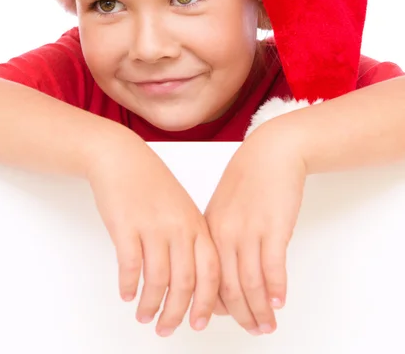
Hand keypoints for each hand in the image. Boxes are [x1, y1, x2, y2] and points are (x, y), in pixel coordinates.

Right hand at [87, 131, 220, 336]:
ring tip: (144, 315)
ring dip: (151, 304)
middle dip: (177, 313)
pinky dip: (129, 285)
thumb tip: (193, 279)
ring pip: (157, 280)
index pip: (211, 272)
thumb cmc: (151, 182)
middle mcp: (178, 227)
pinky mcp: (126, 226)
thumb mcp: (180, 207)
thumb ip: (190, 238)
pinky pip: (130, 266)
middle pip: (185, 283)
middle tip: (167, 329)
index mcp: (195, 224)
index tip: (200, 323)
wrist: (122, 158)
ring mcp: (152, 226)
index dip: (207, 302)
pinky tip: (126, 293)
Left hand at [204, 121, 306, 334]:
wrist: (270, 153)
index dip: (214, 305)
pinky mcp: (273, 227)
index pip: (205, 278)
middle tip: (252, 331)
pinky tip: (279, 303)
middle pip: (227, 287)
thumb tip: (224, 273)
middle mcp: (224, 233)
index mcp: (208, 229)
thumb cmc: (248, 179)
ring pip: (250, 284)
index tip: (223, 320)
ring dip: (260, 310)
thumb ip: (220, 237)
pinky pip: (272, 268)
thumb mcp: (223, 207)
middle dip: (240, 316)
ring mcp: (248, 231)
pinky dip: (276, 290)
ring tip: (268, 325)